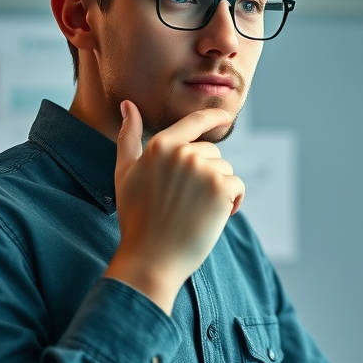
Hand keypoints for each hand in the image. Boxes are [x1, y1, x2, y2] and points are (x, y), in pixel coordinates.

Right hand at [103, 101, 245, 314]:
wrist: (150, 259)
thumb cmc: (136, 219)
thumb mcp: (125, 173)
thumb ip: (128, 136)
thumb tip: (128, 104)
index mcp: (160, 146)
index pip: (194, 122)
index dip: (213, 116)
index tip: (224, 117)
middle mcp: (183, 153)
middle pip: (212, 153)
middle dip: (206, 175)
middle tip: (186, 203)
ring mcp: (204, 170)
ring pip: (225, 170)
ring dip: (218, 190)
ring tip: (196, 213)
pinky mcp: (221, 189)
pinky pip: (237, 187)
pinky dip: (231, 203)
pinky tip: (212, 219)